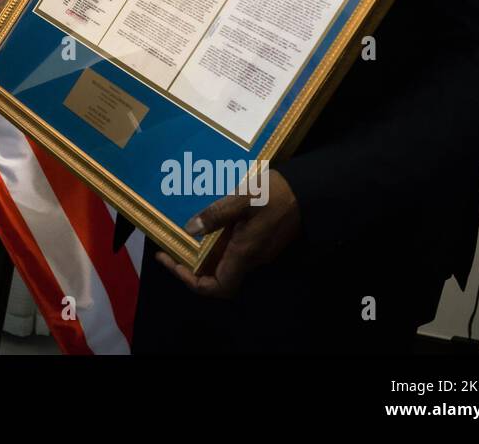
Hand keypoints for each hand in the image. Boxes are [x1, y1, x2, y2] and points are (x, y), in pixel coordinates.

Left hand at [154, 169, 300, 298]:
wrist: (309, 192)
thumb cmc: (276, 194)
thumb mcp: (242, 198)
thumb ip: (217, 214)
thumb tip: (190, 229)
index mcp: (244, 253)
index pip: (217, 287)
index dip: (193, 282)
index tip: (173, 262)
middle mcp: (251, 258)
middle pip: (217, 276)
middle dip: (191, 266)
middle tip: (169, 248)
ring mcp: (258, 251)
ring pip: (225, 262)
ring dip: (203, 254)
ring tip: (182, 234)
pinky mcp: (262, 241)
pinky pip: (234, 250)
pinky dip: (216, 243)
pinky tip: (207, 223)